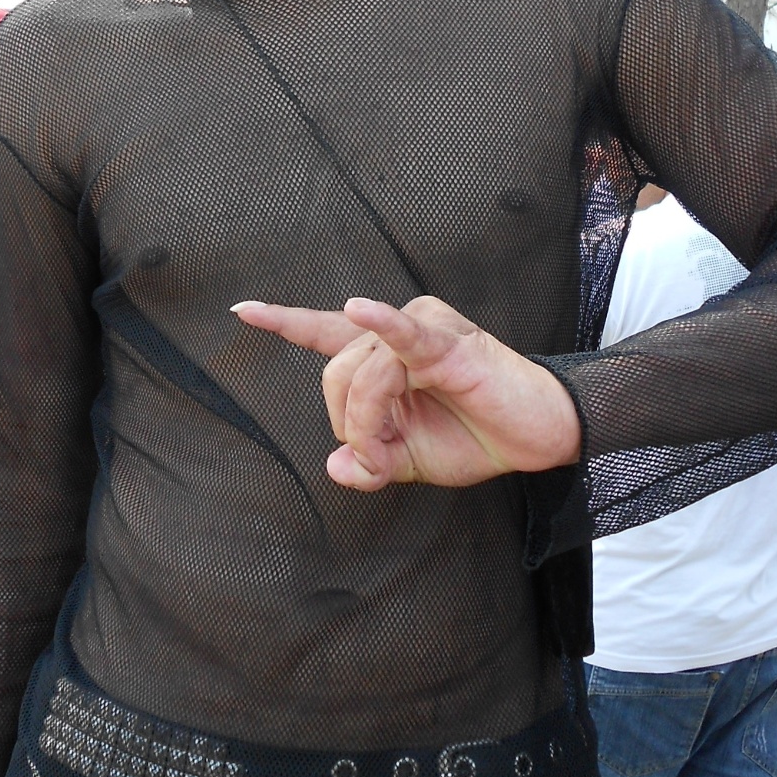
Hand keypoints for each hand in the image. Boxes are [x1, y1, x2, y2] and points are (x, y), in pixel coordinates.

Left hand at [231, 294, 581, 489]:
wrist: (535, 436)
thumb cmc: (475, 435)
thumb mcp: (410, 461)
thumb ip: (368, 463)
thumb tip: (336, 466)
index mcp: (380, 356)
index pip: (322, 332)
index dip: (282, 322)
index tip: (241, 310)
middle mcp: (393, 332)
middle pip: (333, 375)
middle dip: (348, 427)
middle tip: (379, 460)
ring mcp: (419, 330)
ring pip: (361, 376)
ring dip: (370, 424)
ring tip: (395, 453)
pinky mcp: (446, 343)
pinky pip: (404, 334)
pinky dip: (381, 324)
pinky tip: (359, 310)